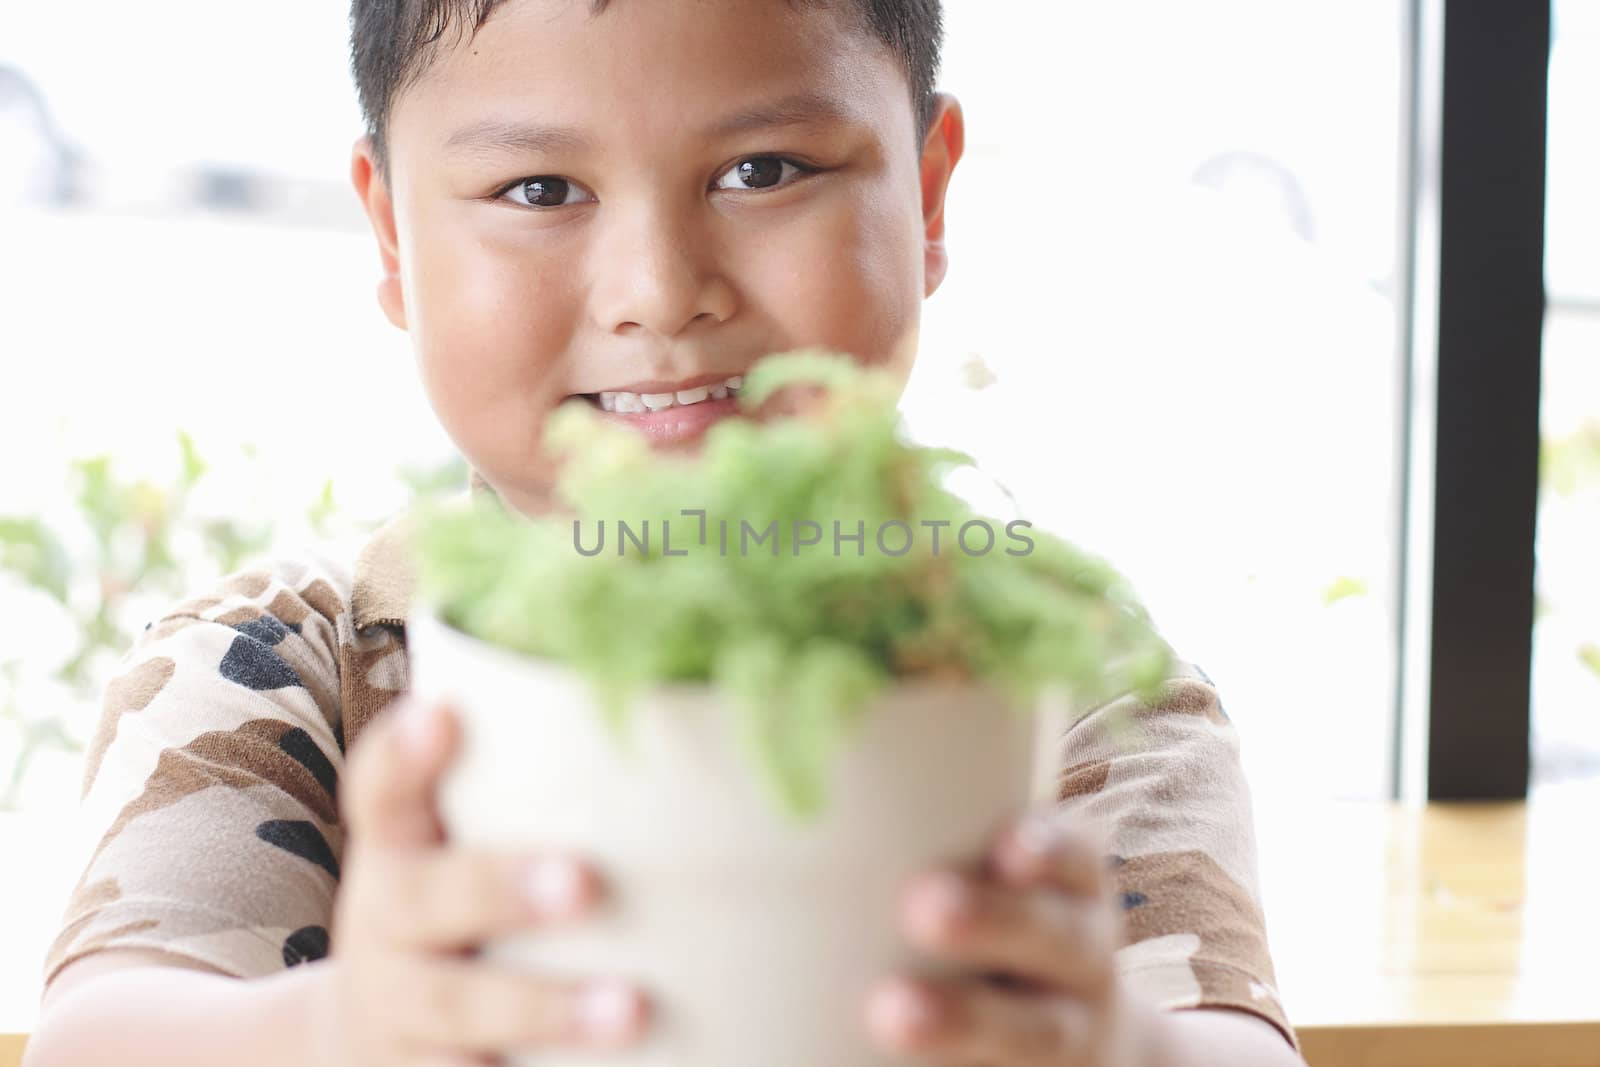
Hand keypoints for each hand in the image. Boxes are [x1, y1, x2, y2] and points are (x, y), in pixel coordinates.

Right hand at [319, 696, 650, 1065]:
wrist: (361, 1042)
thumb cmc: (456, 908)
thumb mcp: (453, 838)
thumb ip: (520, 778)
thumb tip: (666, 689)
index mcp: (396, 852)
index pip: (382, 791)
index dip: (404, 755)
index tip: (442, 715)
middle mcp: (387, 930)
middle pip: (429, 904)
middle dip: (502, 890)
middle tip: (584, 881)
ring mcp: (399, 1018)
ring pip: (462, 1015)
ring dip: (546, 1010)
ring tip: (633, 1009)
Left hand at [866, 811, 1175, 1066]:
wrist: (1066, 1043)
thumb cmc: (978, 918)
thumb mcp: (978, 868)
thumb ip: (912, 833)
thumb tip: (759, 814)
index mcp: (1068, 882)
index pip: (1075, 853)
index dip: (1047, 846)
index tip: (1005, 845)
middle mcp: (1081, 953)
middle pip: (1055, 936)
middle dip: (992, 919)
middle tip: (922, 906)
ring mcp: (1066, 1030)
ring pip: (1031, 1030)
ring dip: (961, 1019)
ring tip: (890, 1013)